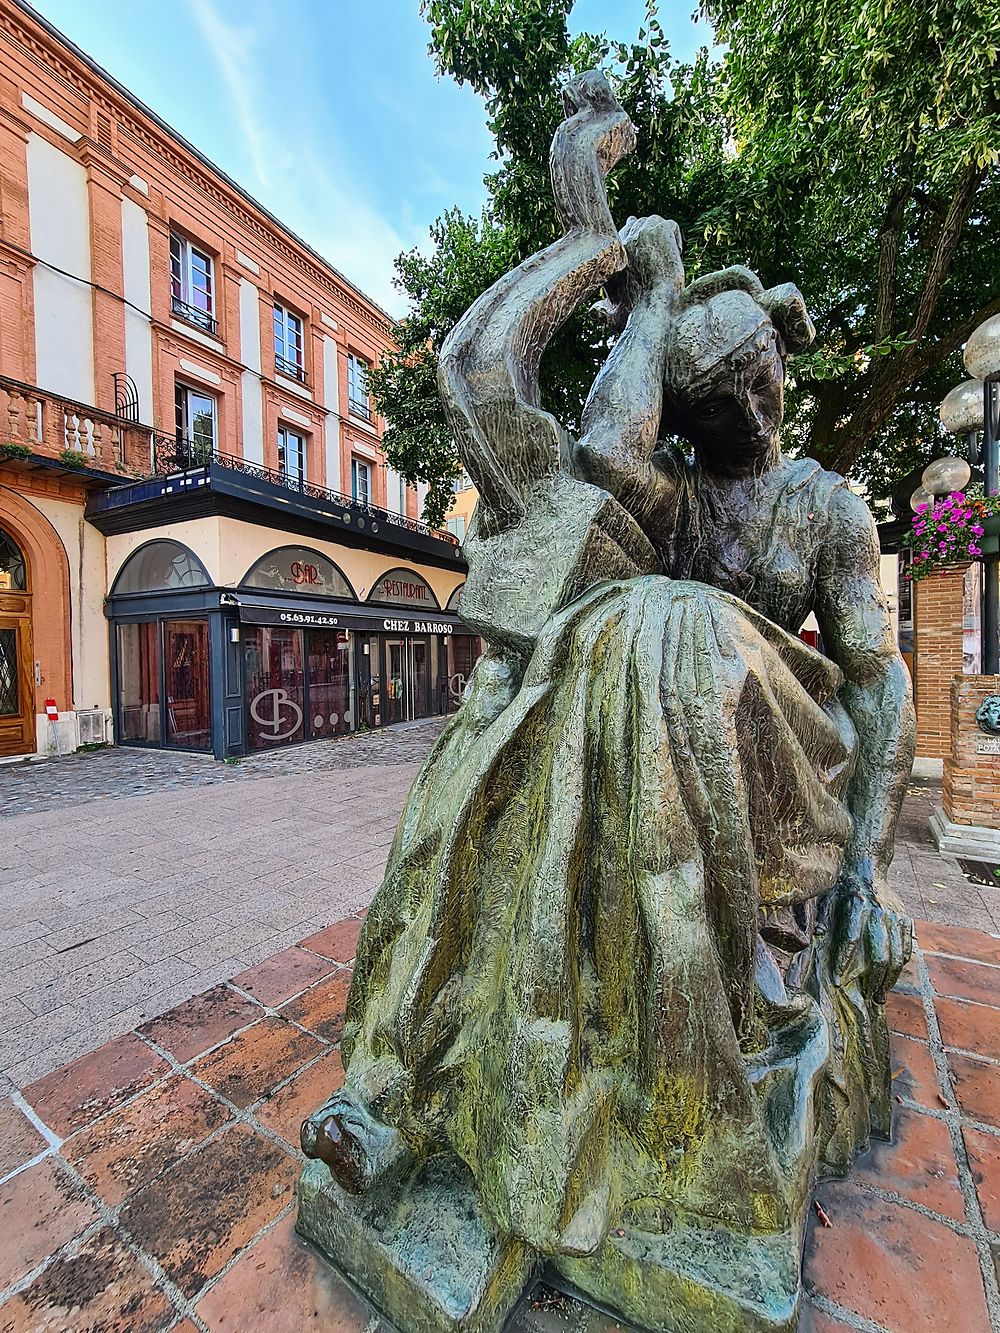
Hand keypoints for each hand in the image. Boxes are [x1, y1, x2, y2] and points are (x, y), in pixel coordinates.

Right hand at [597, 215, 683, 330]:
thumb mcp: (614, 314)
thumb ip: (603, 312)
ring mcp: (640, 229)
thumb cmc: (634, 314)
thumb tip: (592, 311)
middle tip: (662, 256)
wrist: (653, 304)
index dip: (636, 234)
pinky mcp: (658, 227)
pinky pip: (671, 226)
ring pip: (656, 224)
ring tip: (668, 259)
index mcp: (612, 253)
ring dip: (664, 239)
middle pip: (640, 223)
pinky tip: (675, 257)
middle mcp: (623, 237)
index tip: (646, 247)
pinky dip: (675, 240)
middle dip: (651, 237)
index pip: (623, 230)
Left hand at [819, 872, 911, 1002]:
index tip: (838, 983)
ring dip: (889, 978)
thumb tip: (815, 938)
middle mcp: (879, 911)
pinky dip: (900, 965)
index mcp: (856, 904)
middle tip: (867, 998)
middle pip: (880, 954)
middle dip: (874, 980)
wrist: (866, 864)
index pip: (850, 939)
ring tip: (879, 994)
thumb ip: (821, 917)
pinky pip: (906, 947)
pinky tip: (891, 978)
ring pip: (897, 954)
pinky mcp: (905, 918)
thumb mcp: (826, 897)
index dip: (844, 962)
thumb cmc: (841, 885)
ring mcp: (895, 915)